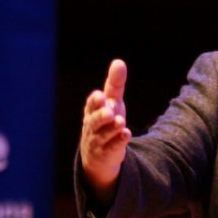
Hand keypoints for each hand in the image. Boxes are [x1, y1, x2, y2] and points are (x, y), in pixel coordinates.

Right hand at [80, 59, 131, 203]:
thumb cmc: (105, 122)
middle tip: (109, 112)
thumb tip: (119, 62)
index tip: (101, 96)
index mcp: (92, 111)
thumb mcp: (111, 102)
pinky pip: (113, 148)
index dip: (95, 101)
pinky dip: (119, 141)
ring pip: (104, 135)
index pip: (91, 105)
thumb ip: (115, 84)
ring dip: (112, 128)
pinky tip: (127, 134)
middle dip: (101, 116)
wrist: (98, 156)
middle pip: (95, 121)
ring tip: (120, 121)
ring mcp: (99, 141)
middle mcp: (93, 126)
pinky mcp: (108, 154)